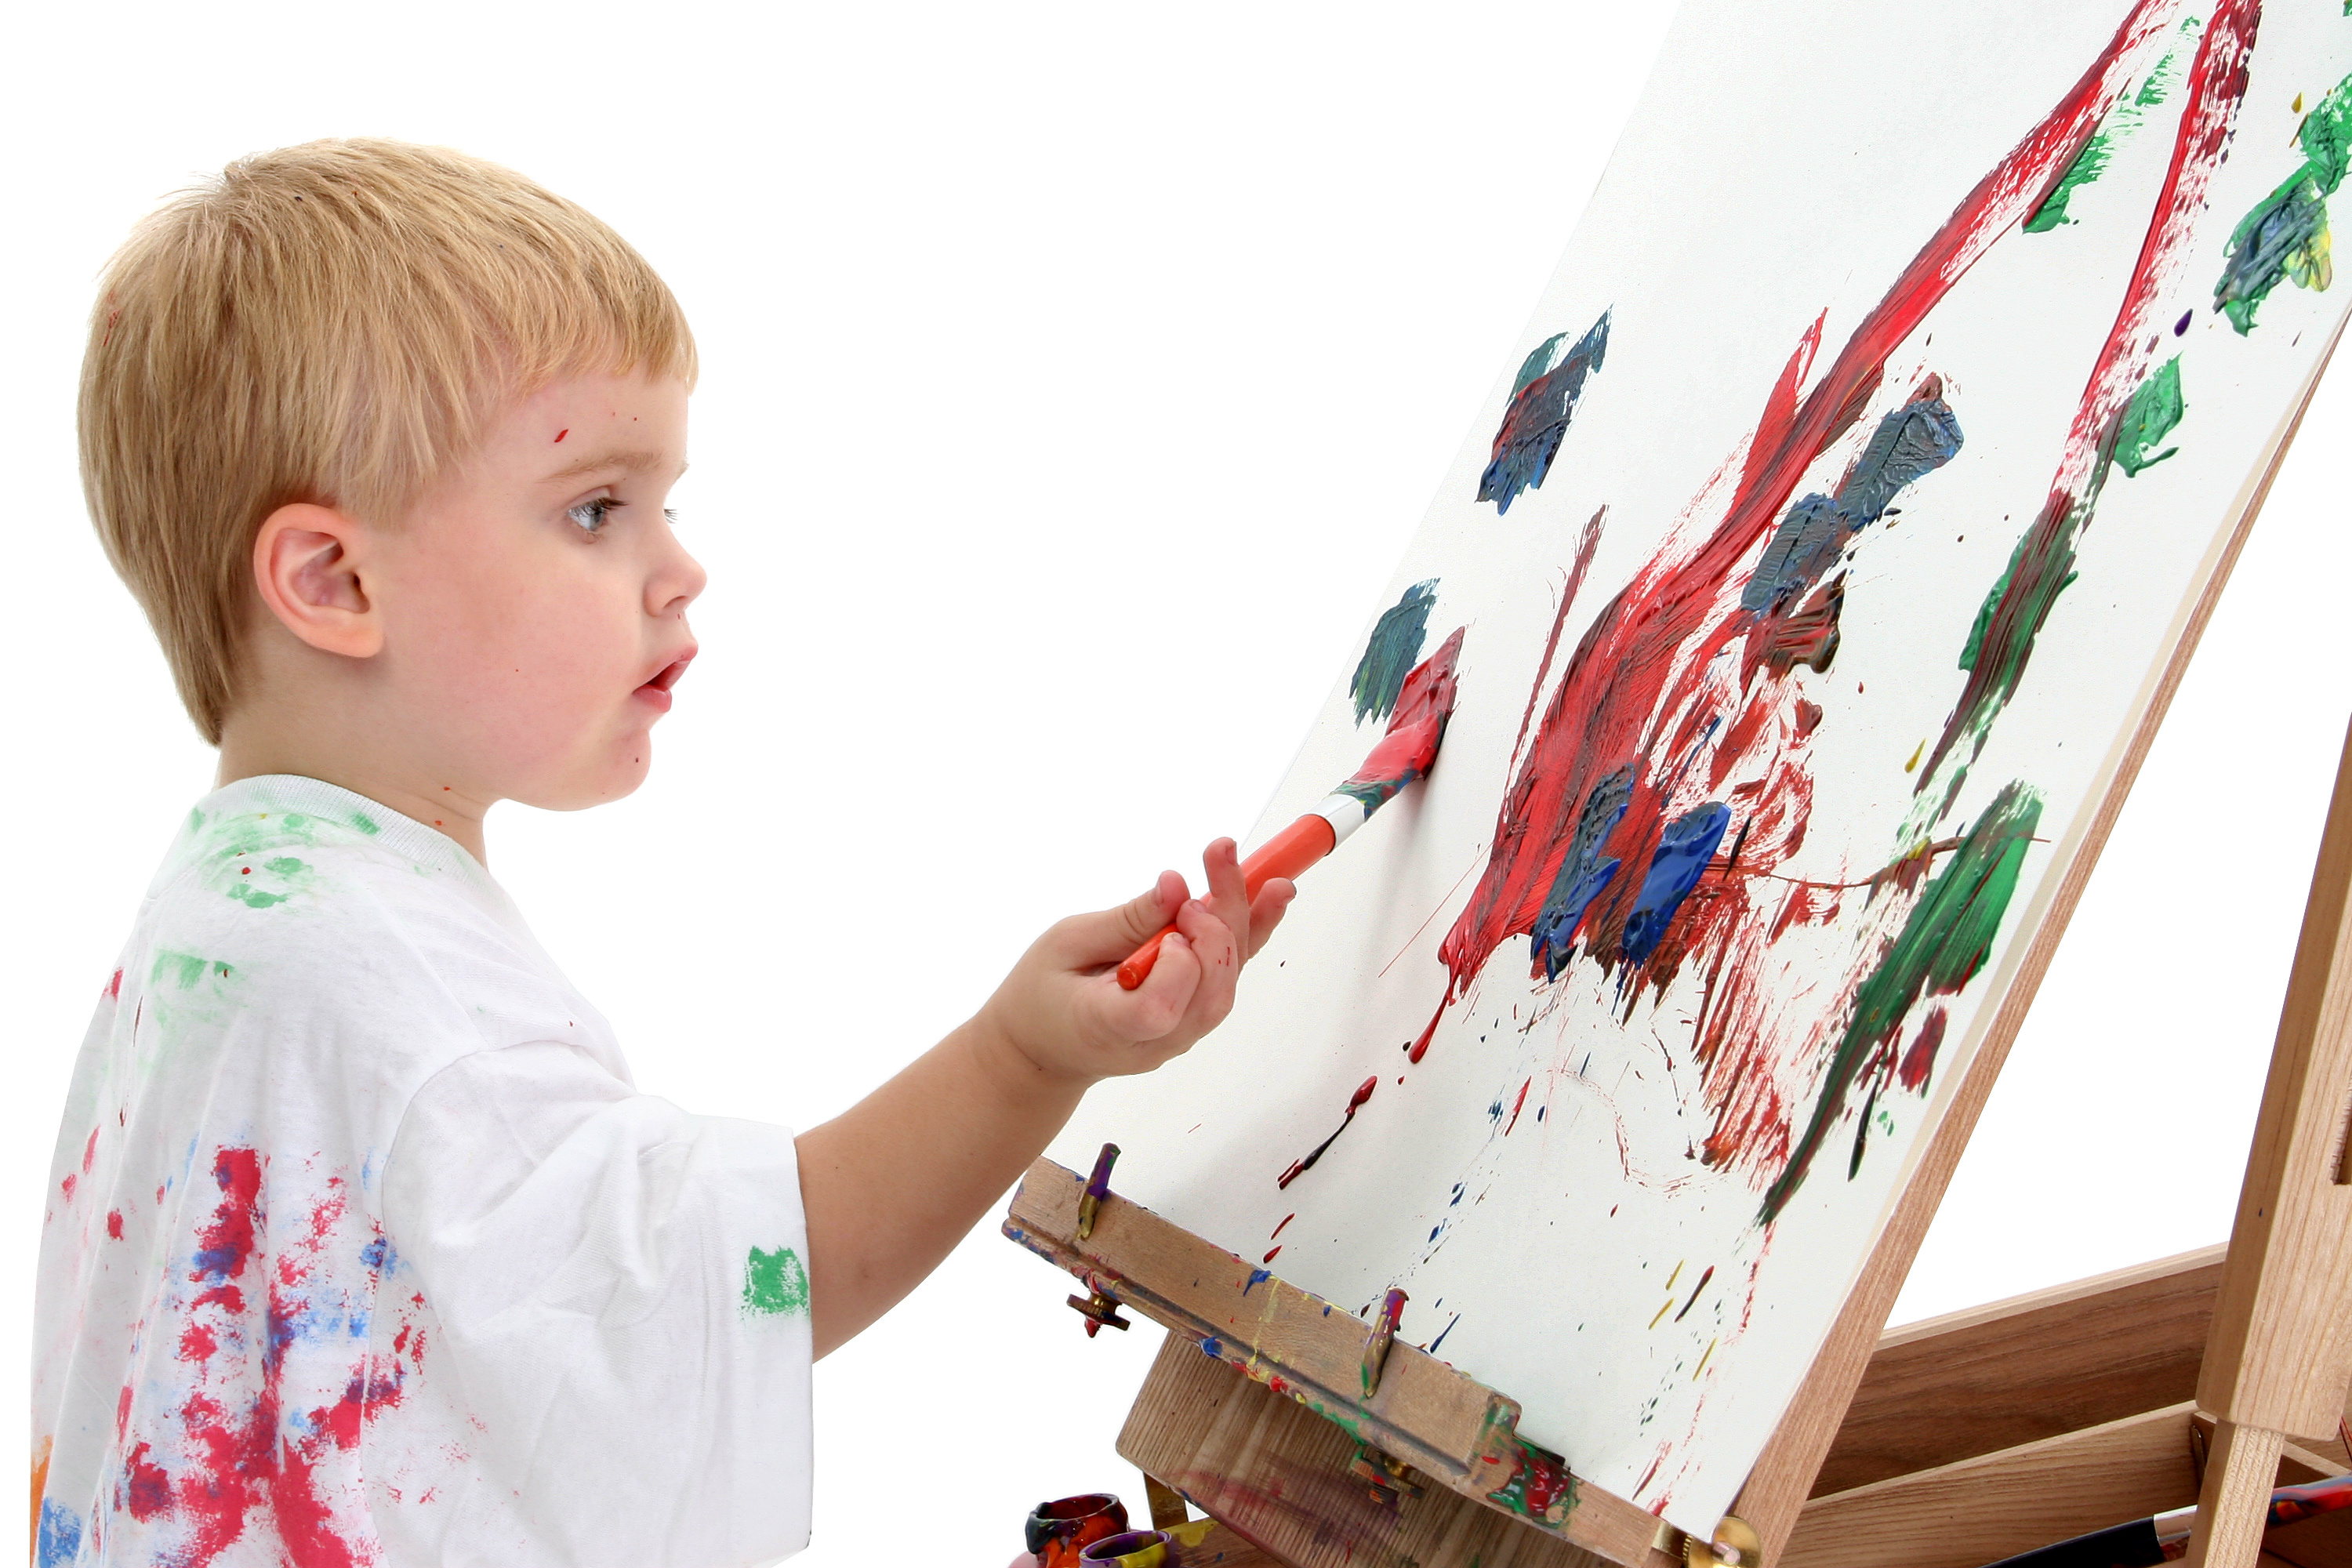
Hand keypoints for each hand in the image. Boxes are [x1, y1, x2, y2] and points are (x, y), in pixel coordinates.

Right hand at [974, 838, 1294, 1085]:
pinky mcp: (1192, 1021)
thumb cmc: (1040, 997)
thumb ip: (1125, 920)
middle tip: (1215, 856)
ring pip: (1227, 984)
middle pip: (1210, 991)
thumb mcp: (1065, 944)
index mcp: (1107, 1027)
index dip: (1179, 962)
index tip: (1172, 919)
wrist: (1042, 1050)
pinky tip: (1274, 893)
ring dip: (1242, 918)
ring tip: (1240, 861)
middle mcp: (1154, 1042)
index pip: (1161, 1008)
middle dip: (1222, 918)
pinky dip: (1251, 934)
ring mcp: (1179, 1038)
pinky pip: (1228, 980)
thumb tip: (1176, 886)